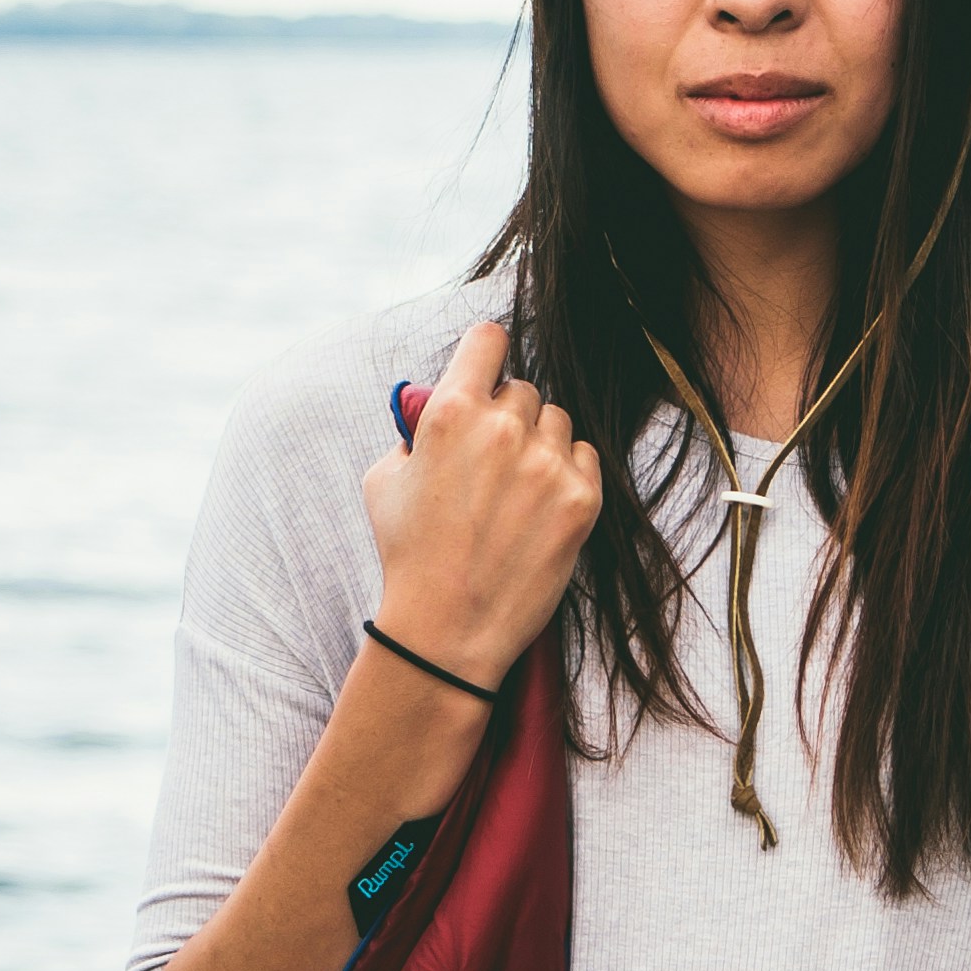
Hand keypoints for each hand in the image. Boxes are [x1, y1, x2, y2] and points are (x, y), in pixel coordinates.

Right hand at [362, 322, 600, 690]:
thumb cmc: (409, 555)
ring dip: (540, 444)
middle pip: (522, 389)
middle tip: (491, 461)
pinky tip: (540, 506)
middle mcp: (504, 428)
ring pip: (557, 422)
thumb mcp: (384, 480)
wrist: (447, 630)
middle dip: (507, 416)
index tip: (486, 373)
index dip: (486, 354)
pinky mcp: (581, 498)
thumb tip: (436, 405)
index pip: (488, 340)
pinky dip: (567, 473)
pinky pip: (586, 457)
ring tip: (515, 491)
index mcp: (451, 413)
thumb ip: (414, 431)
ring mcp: (548, 463)